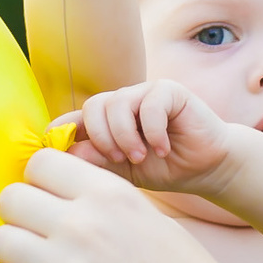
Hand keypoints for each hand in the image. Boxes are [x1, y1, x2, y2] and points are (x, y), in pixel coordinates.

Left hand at [0, 148, 262, 262]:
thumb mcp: (150, 222)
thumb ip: (103, 203)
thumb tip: (51, 191)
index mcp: (111, 195)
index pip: (40, 164)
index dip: (38, 185)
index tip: (47, 207)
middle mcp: (86, 225)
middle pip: (11, 198)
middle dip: (19, 218)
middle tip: (36, 241)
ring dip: (8, 254)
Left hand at [68, 80, 244, 195]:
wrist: (206, 167)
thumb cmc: (165, 168)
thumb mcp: (125, 171)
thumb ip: (97, 161)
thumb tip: (65, 154)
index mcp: (107, 121)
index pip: (75, 118)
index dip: (63, 131)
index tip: (56, 151)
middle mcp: (123, 102)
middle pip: (93, 107)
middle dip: (102, 137)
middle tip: (119, 159)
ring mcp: (145, 93)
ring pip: (118, 104)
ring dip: (126, 135)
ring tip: (141, 156)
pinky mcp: (169, 90)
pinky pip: (150, 105)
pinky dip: (153, 131)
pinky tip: (163, 149)